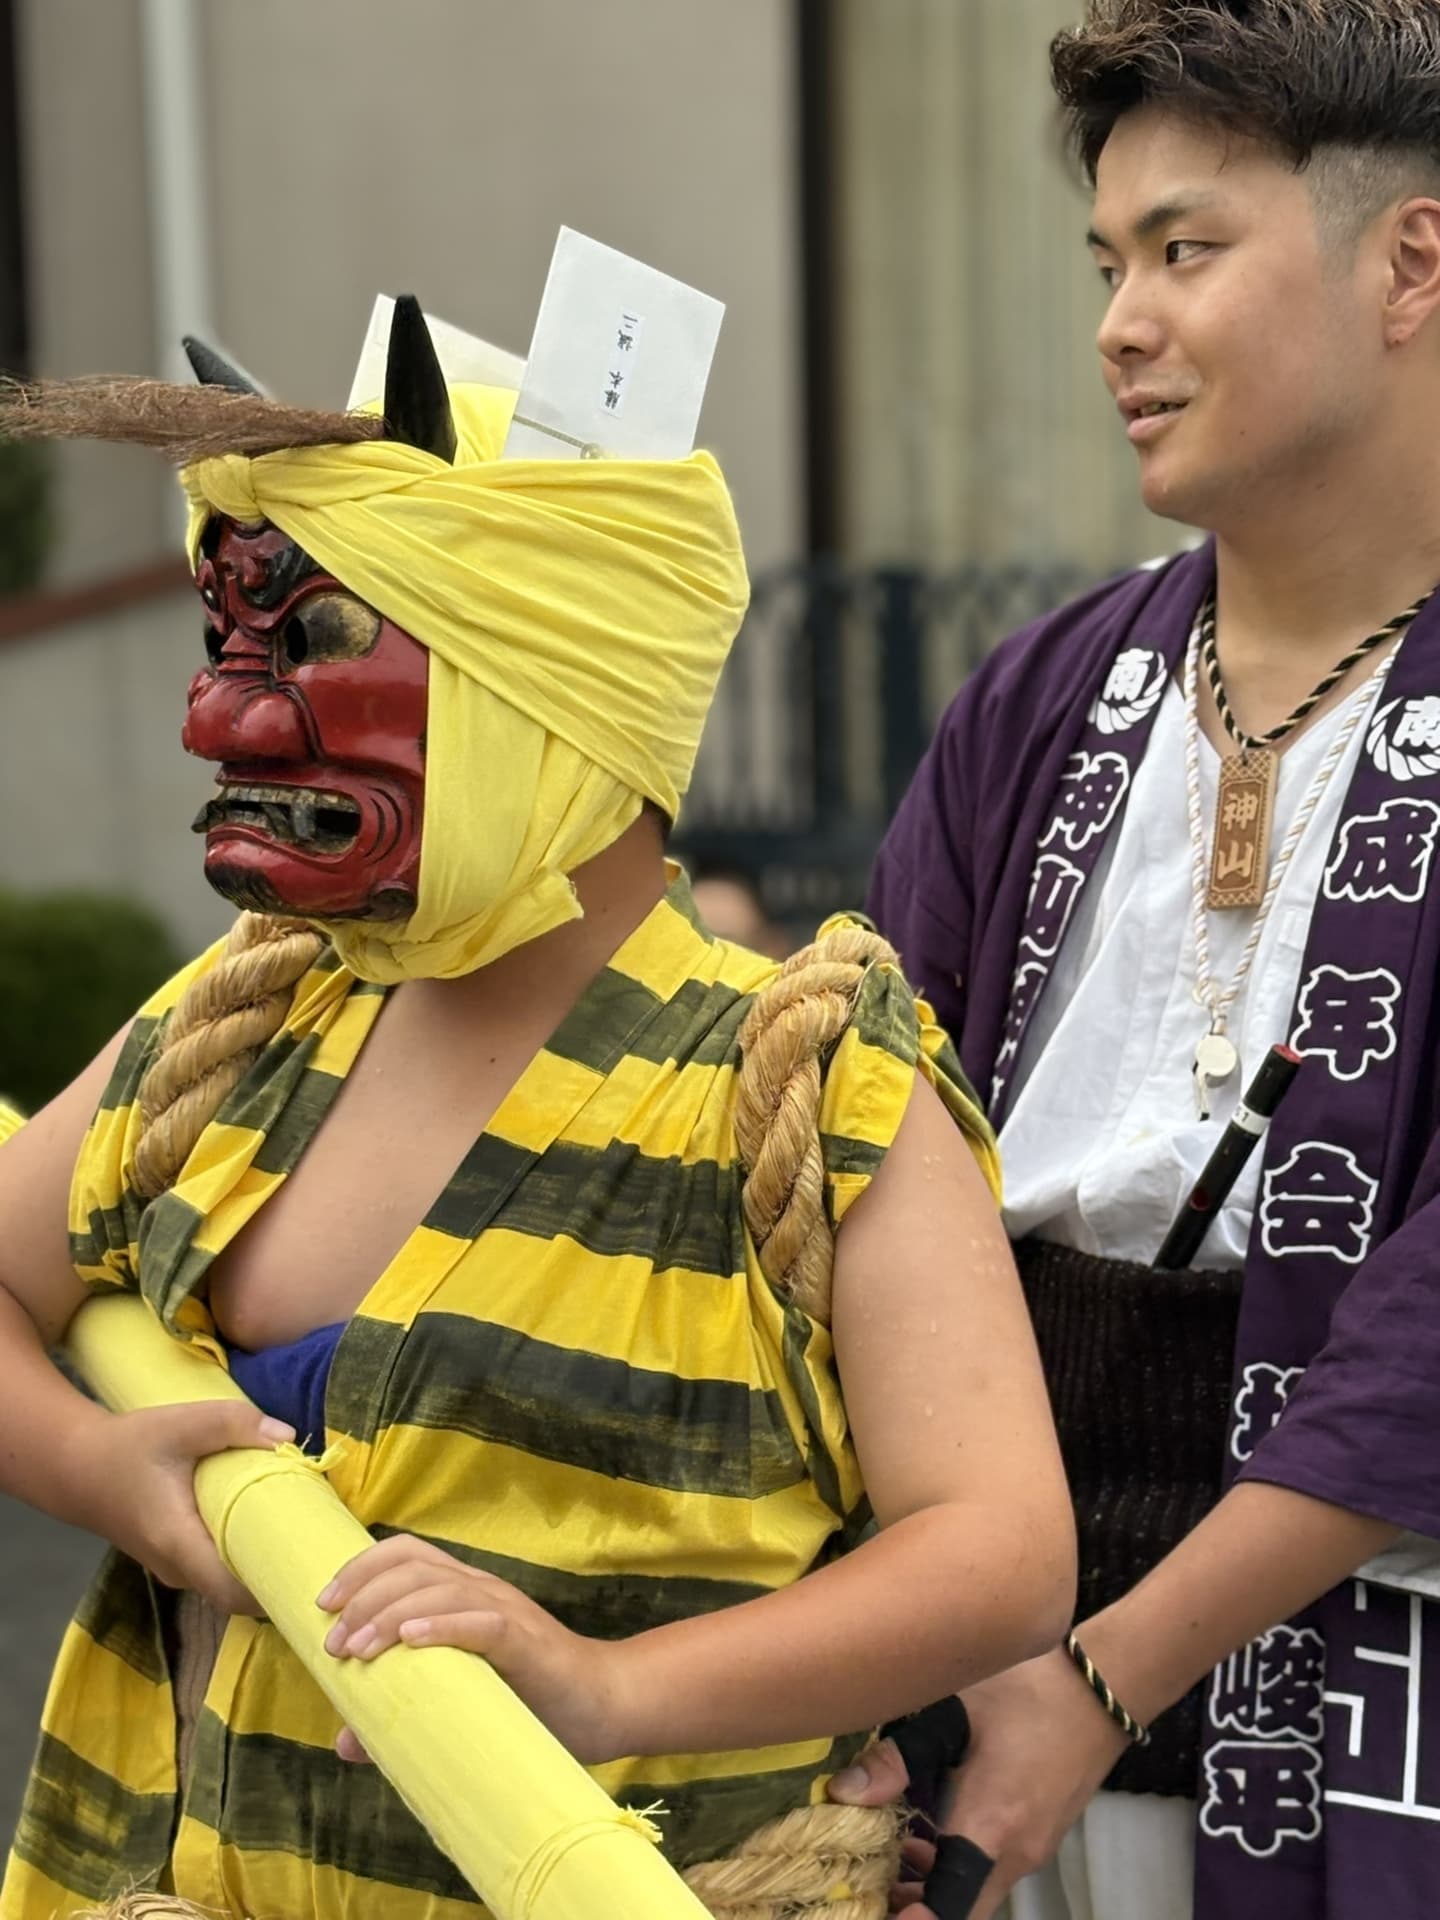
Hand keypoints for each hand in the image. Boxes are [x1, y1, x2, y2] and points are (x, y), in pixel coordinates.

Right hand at [69, 1400, 293, 1613]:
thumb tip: (289, 1439)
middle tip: (322, 1555)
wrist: (76, 1466)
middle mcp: (177, 1568)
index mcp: (179, 1544)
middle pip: (236, 1594)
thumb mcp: (182, 1423)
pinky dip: (244, 1559)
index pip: (234, 1592)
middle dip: (279, 1580)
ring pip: (227, 1584)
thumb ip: (235, 1424)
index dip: (276, 1590)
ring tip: (305, 1543)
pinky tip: (271, 1534)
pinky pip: (217, 1570)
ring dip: (262, 1569)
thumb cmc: (129, 1445)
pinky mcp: (174, 1558)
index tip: (314, 1574)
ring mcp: (173, 1569)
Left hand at [317, 1534, 627, 1765]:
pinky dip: (441, 1627)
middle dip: (363, 1598)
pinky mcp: (525, 1641)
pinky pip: (480, 1622)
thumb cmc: (530, 1702)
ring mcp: (504, 1611)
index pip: (406, 1555)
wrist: (603, 1707)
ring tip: (359, 1649)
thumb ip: (402, 1713)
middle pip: (412, 1567)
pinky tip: (410, 1643)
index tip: (322, 1607)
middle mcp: (481, 1590)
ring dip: (390, 1614)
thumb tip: (345, 1741)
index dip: (360, 1570)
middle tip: (335, 1643)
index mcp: (463, 1593)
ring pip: (438, 1589)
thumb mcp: (456, 1701)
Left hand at [828, 1650, 1129, 1917]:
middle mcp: (1014, 1856)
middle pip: (960, 1909)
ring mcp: (1031, 1851)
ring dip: (931, 1890)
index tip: (872, 1906)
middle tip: (865, 1881)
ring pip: (974, 1894)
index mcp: (990, 1829)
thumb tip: (841, 1793)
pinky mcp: (1039, 1837)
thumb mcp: (956, 1710)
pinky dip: (954, 1869)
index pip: (949, 1909)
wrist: (1103, 1688)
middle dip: (911, 1908)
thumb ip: (899, 1756)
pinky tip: (922, 1835)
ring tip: (882, 1859)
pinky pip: (990, 1873)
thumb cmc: (1027, 1690)